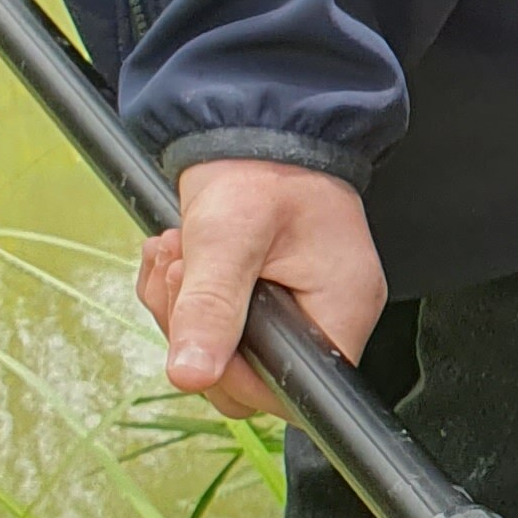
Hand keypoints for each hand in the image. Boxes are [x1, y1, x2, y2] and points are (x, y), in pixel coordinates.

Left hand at [136, 156, 386, 419]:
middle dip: (198, 331)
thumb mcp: (228, 236)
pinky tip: (179, 253)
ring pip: (224, 352)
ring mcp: (296, 309)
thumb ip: (211, 306)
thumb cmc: (262, 171)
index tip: (203, 328)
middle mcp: (326, 318)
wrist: (255, 127)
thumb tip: (191, 373)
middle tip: (181, 272)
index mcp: (341, 311)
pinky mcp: (266, 298)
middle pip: (252, 377)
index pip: (295, 390)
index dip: (239, 377)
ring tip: (177, 251)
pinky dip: (182, 295)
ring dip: (181, 308)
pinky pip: (216, 325)